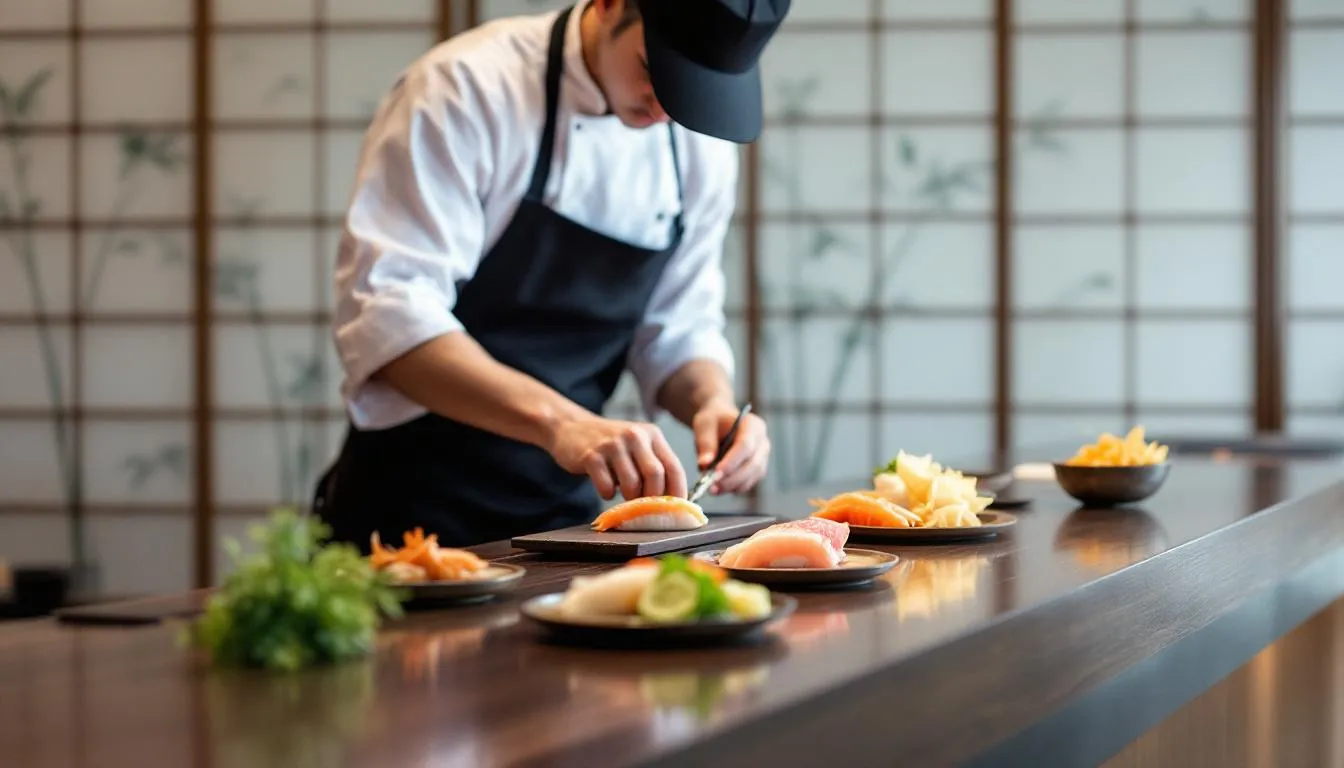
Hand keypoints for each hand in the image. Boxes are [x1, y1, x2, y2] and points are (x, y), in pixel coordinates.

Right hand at [545, 415, 687, 500]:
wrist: (571, 428)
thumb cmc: (610, 445)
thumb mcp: (637, 446)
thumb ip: (654, 465)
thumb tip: (670, 501)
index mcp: (651, 434)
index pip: (674, 467)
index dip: (678, 492)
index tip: (674, 509)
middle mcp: (634, 435)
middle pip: (655, 475)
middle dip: (652, 498)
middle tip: (644, 506)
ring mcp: (612, 444)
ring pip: (632, 484)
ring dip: (629, 499)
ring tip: (623, 495)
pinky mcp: (591, 456)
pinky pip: (607, 487)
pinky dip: (608, 494)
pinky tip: (605, 487)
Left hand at [692, 402, 769, 494]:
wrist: (721, 422)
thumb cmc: (714, 421)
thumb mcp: (705, 426)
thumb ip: (705, 444)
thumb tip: (704, 464)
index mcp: (753, 425)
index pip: (746, 445)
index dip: (732, 461)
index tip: (715, 473)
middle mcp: (762, 442)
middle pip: (753, 464)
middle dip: (732, 478)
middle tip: (711, 487)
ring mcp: (763, 457)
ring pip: (752, 477)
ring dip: (732, 486)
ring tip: (712, 489)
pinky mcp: (757, 470)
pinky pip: (749, 483)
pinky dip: (734, 488)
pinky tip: (719, 488)